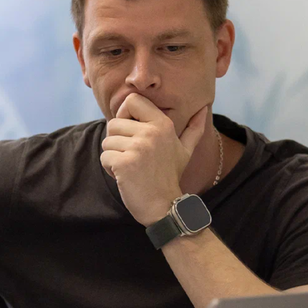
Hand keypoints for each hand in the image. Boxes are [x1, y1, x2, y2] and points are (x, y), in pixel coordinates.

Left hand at [101, 95, 209, 224]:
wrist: (165, 206)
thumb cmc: (170, 177)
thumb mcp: (185, 150)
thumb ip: (193, 128)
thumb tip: (203, 108)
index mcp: (163, 124)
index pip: (131, 100)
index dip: (124, 114)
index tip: (130, 131)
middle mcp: (151, 132)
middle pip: (113, 123)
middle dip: (117, 141)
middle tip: (132, 157)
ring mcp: (138, 148)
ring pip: (107, 142)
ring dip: (113, 157)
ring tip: (130, 168)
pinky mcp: (124, 163)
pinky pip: (104, 157)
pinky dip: (110, 169)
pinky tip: (125, 177)